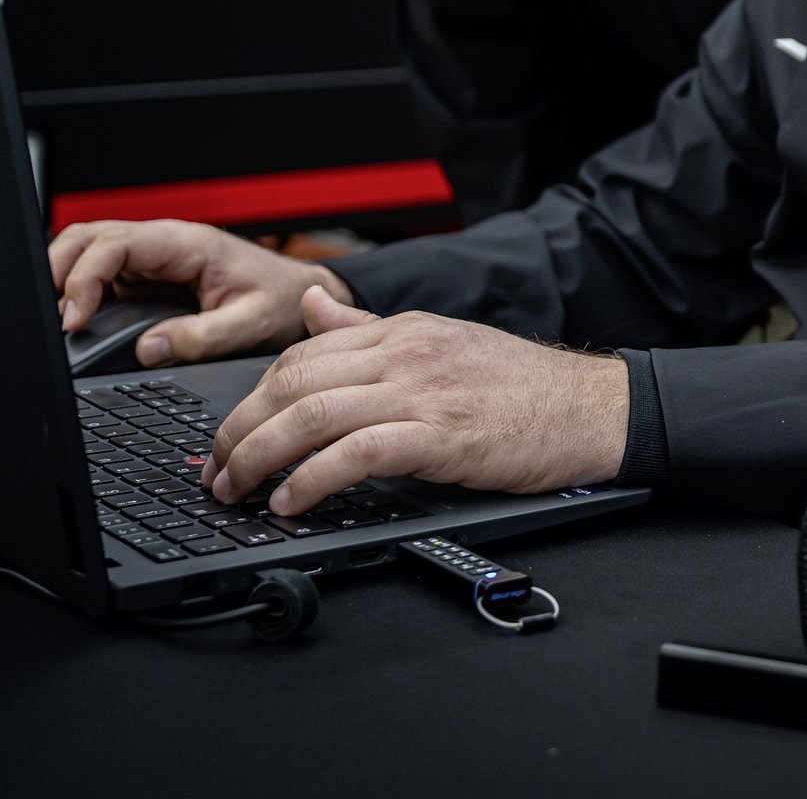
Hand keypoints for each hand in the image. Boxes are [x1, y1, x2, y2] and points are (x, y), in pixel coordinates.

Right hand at [51, 219, 351, 364]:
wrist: (298, 297)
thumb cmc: (281, 299)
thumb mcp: (251, 323)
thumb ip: (203, 337)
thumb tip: (150, 349)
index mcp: (186, 244)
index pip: (115, 244)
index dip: (84, 277)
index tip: (74, 318)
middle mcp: (163, 245)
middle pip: (89, 238)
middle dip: (58, 270)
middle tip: (52, 318)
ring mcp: (151, 260)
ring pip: (88, 253)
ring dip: (63, 279)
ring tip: (55, 321)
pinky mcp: (147, 280)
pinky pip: (102, 278)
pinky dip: (79, 293)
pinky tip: (75, 321)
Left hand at [207, 286, 629, 514]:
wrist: (590, 407)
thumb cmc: (521, 387)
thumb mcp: (441, 342)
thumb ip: (368, 328)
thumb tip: (314, 304)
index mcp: (402, 331)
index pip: (301, 355)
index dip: (251, 398)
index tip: (230, 436)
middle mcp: (405, 354)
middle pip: (293, 384)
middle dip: (239, 432)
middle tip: (216, 473)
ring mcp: (422, 392)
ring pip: (313, 416)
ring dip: (260, 458)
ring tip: (238, 492)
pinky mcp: (441, 436)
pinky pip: (356, 455)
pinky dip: (312, 480)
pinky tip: (291, 503)